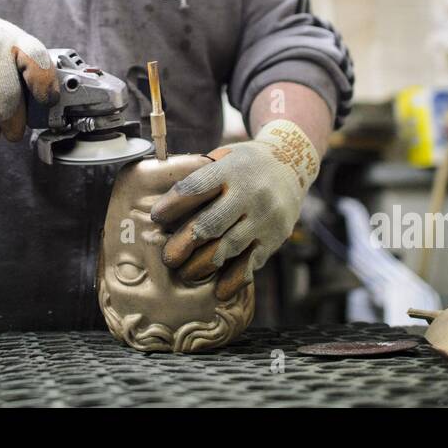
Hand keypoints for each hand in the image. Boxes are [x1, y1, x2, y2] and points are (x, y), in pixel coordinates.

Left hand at [150, 120, 319, 299]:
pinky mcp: (275, 237)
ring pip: (228, 247)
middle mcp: (249, 193)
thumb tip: (162, 208)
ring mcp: (264, 217)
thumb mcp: (223, 157)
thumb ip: (198, 177)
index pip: (195, 188)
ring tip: (185, 273)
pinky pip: (252, 263)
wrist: (291, 165)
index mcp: (230, 169)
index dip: (173, 205)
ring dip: (203, 265)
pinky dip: (233, 279)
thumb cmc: (244, 165)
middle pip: (210, 223)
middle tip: (168, 258)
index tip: (156, 217)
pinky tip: (218, 290)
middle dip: (184, 243)